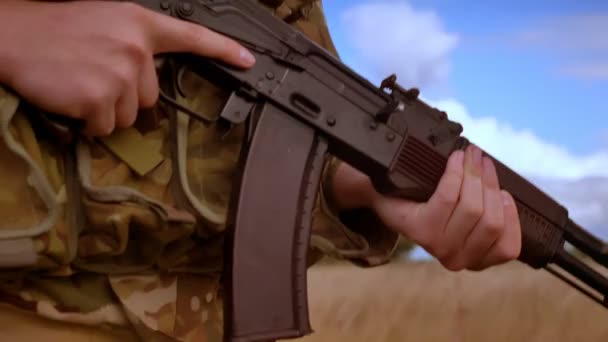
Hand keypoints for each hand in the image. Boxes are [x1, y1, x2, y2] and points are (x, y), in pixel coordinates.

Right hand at [0, 0, 254, 135]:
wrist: (8, 35)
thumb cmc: (51, 29)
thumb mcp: (102, 22)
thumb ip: (132, 45)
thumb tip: (146, 81)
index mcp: (138, 24)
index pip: (192, 36)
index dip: (224, 50)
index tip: (248, 61)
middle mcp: (136, 48)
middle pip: (150, 96)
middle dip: (123, 95)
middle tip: (91, 76)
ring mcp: (120, 74)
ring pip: (128, 116)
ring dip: (105, 110)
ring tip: (77, 84)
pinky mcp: (100, 98)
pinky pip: (105, 128)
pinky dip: (87, 123)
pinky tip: (69, 99)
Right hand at [331, 144, 521, 270]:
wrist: (408, 227)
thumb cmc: (399, 200)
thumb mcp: (388, 186)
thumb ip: (386, 171)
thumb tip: (375, 149)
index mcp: (418, 232)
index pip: (447, 199)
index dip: (458, 172)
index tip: (459, 153)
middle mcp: (442, 252)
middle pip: (474, 209)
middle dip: (478, 175)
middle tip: (476, 154)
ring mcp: (466, 259)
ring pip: (493, 221)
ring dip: (493, 188)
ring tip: (487, 168)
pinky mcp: (485, 261)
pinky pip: (509, 245)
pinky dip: (511, 218)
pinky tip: (502, 197)